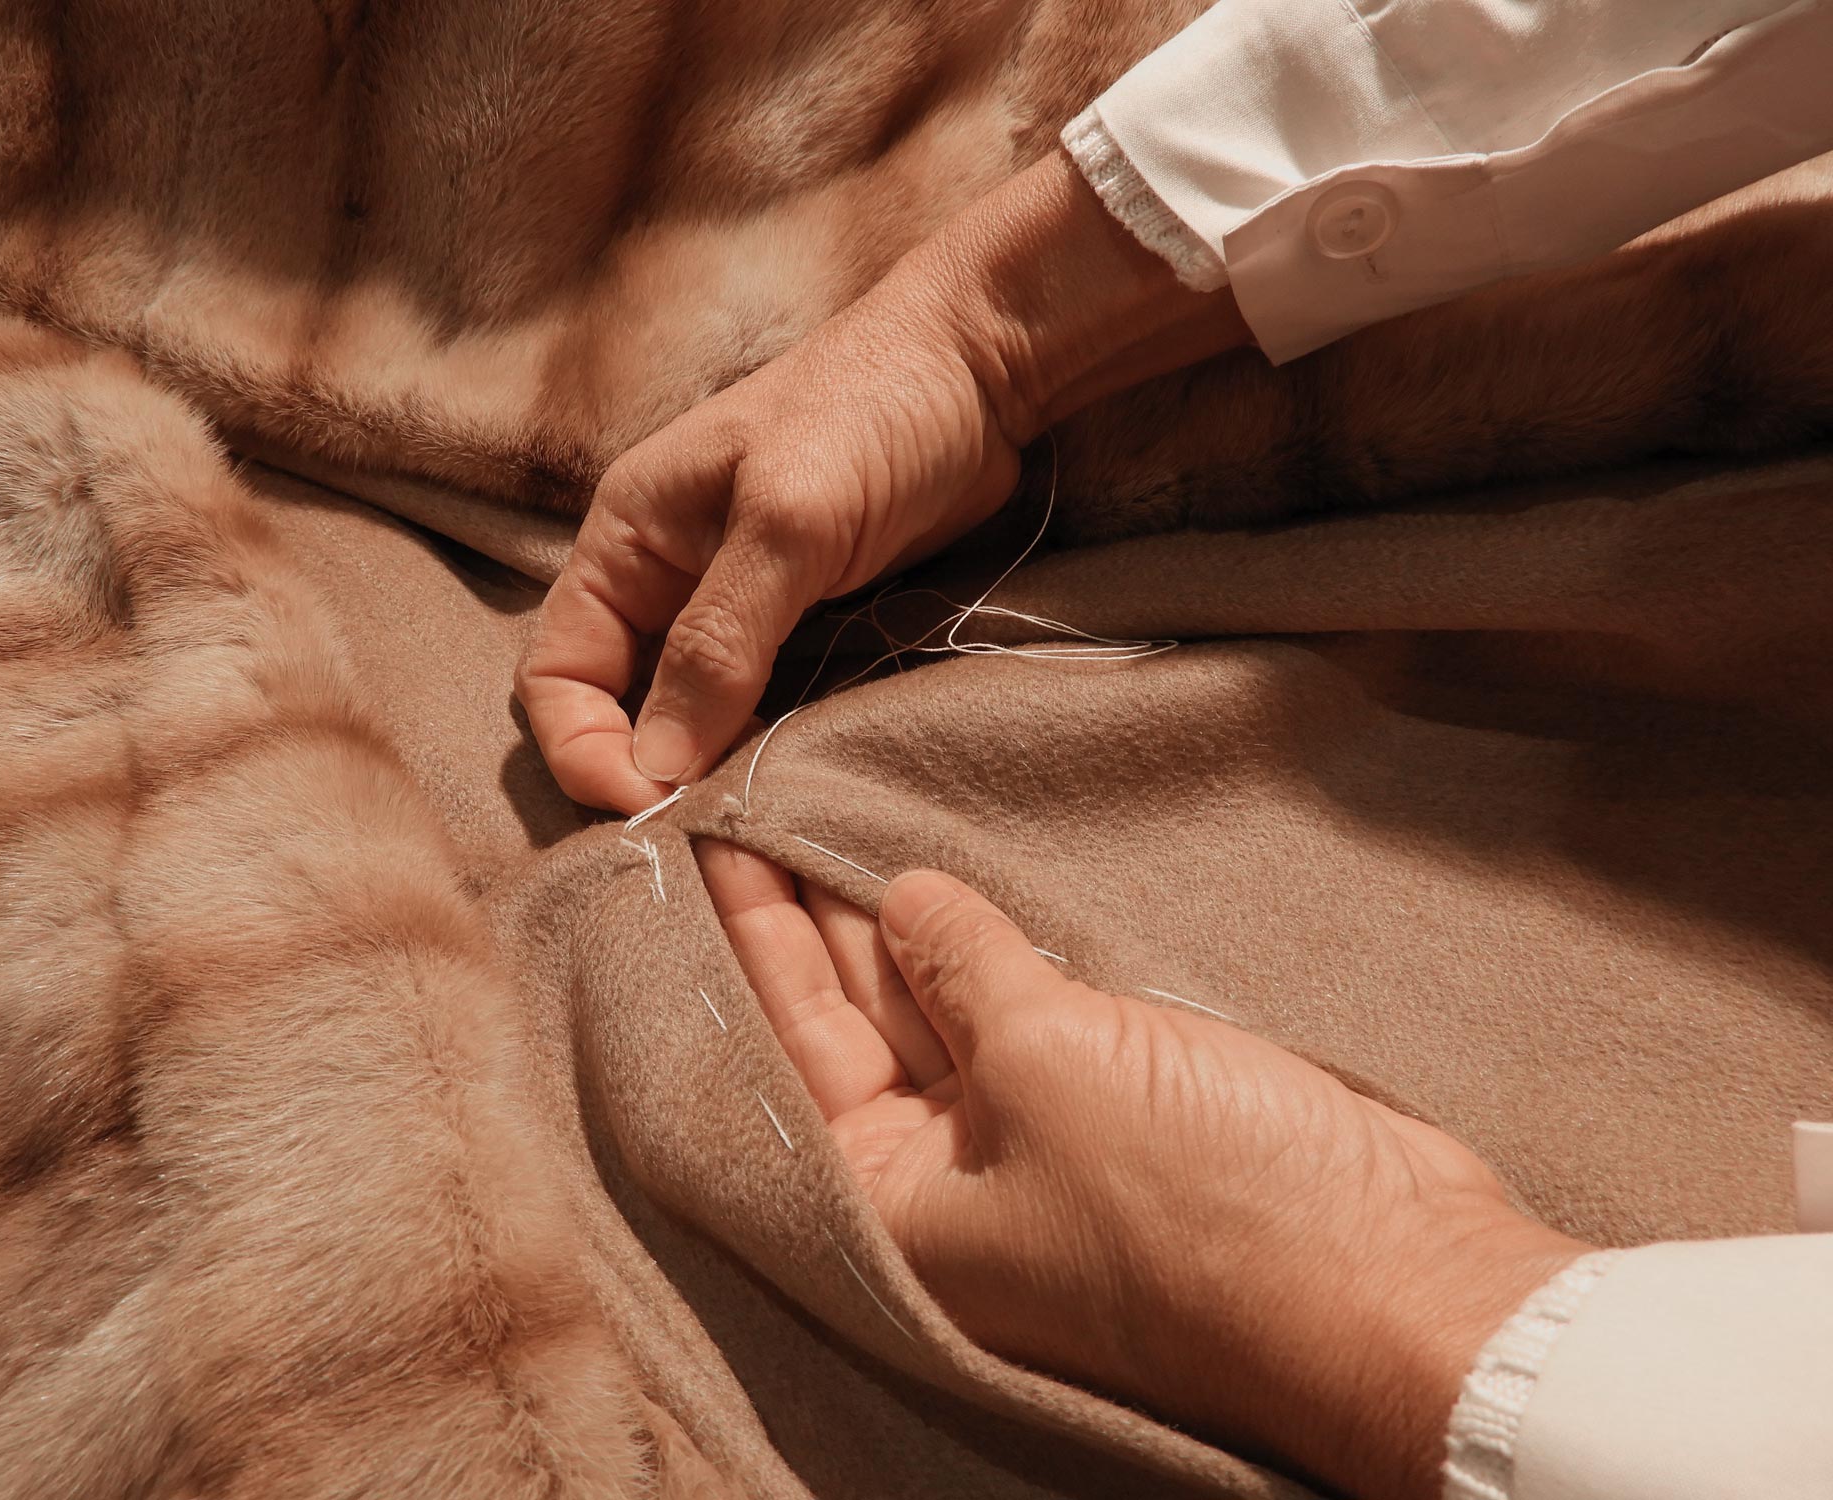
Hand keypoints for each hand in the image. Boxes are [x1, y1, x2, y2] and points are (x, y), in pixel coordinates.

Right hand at [519, 154, 1247, 812]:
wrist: (982, 369)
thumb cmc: (872, 414)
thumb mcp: (788, 522)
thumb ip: (719, 641)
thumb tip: (655, 766)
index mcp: (627, 541)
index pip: (557, 672)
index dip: (583, 747)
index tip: (647, 805)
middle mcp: (665, 583)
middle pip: (618, 711)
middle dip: (647, 782)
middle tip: (708, 847)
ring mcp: (735, 612)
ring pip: (691, 725)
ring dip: (711, 783)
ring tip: (754, 839)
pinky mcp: (802, 633)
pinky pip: (760, 716)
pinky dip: (768, 762)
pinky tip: (798, 799)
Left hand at [697, 843, 1588, 1499]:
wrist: (1393, 1278)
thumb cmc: (1198, 1201)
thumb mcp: (1048, 1063)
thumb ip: (962, 973)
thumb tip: (902, 904)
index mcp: (895, 1207)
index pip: (792, 1041)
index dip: (754, 931)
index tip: (712, 838)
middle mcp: (947, 1185)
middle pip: (856, 1024)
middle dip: (817, 918)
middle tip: (765, 804)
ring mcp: (1034, 1148)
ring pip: (942, 1012)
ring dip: (905, 924)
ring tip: (840, 815)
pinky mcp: (1116, 1113)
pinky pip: (1025, 1014)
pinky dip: (995, 951)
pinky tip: (958, 881)